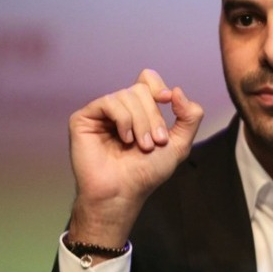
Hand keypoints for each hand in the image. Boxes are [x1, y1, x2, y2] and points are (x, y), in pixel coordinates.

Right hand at [66, 69, 202, 249]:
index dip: (158, 86)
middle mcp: (119, 108)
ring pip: (127, 95)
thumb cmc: (146, 172)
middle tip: (155, 142)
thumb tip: (177, 91)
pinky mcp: (83, 119)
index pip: (147, 79)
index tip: (167, 100)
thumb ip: (189, 117)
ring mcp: (100, 113)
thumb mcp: (179, 144)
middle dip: (153, 116)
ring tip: (141, 146)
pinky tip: (124, 139)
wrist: (124, 192)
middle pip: (141, 89)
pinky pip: (109, 102)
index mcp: (138, 110)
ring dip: (141, 122)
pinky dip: (124, 120)